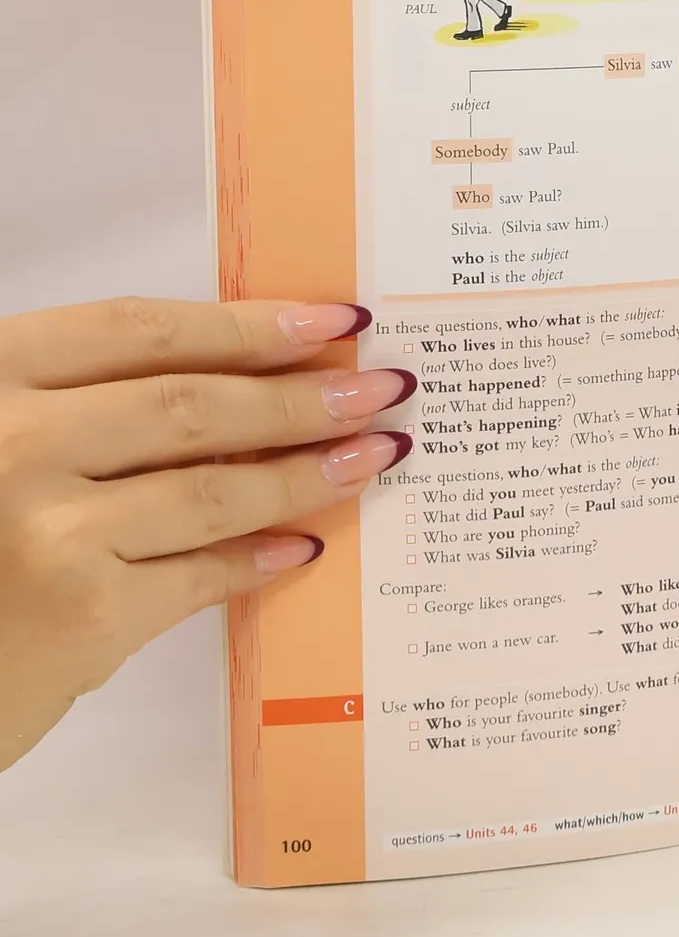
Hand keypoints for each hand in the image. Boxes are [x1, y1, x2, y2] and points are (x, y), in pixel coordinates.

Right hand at [0, 298, 413, 772]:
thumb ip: (81, 406)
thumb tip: (240, 377)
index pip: (141, 330)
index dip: (247, 322)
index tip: (333, 319)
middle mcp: (10, 442)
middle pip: (192, 404)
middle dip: (304, 394)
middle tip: (384, 387)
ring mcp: (45, 531)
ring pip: (212, 488)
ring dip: (308, 471)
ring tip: (374, 455)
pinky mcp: (79, 617)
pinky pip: (199, 574)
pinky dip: (258, 555)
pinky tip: (305, 541)